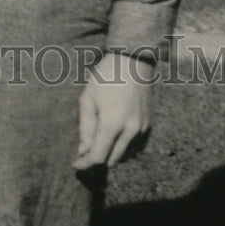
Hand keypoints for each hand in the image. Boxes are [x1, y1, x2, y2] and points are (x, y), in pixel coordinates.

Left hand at [72, 51, 152, 169]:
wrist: (133, 61)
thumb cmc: (105, 77)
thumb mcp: (88, 99)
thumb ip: (85, 129)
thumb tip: (83, 152)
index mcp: (112, 124)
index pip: (98, 157)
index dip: (84, 164)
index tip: (75, 163)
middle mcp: (130, 131)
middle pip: (111, 161)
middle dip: (97, 159)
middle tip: (85, 151)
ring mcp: (142, 130)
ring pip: (124, 157)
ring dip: (111, 155)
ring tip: (100, 140)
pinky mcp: (149, 126)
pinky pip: (136, 149)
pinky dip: (124, 150)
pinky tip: (115, 137)